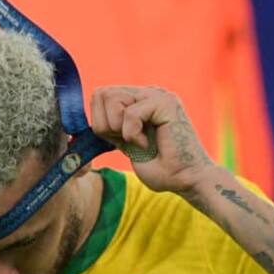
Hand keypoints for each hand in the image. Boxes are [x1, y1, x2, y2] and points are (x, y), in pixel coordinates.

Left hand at [90, 86, 217, 194]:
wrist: (186, 180)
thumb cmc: (160, 168)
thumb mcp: (124, 143)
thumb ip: (110, 127)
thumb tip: (87, 118)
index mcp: (137, 100)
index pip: (99, 96)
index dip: (100, 122)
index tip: (120, 140)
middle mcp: (146, 93)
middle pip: (101, 94)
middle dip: (106, 124)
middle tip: (128, 141)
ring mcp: (156, 95)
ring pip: (112, 98)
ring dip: (119, 129)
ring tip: (140, 142)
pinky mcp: (165, 102)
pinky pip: (129, 114)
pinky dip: (133, 135)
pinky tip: (149, 144)